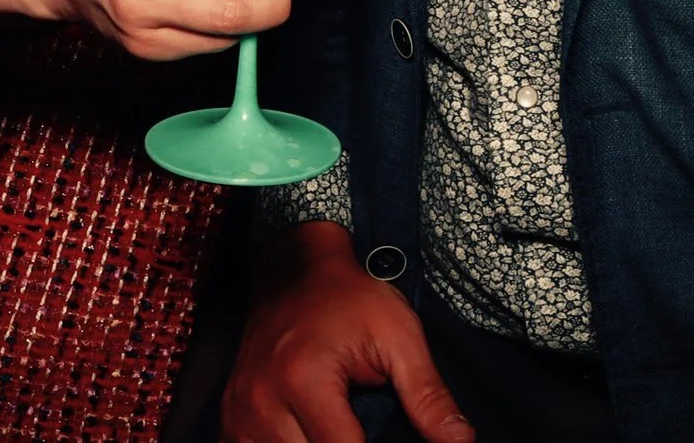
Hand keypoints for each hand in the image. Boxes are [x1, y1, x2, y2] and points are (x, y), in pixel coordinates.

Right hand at [223, 222, 473, 442]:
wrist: (295, 267)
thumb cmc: (350, 297)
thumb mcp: (399, 336)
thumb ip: (427, 395)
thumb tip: (462, 441)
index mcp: (304, 380)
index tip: (390, 435)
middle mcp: (262, 401)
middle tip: (363, 424)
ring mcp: (240, 412)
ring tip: (341, 425)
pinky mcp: (231, 416)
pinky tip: (308, 435)